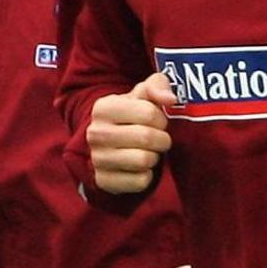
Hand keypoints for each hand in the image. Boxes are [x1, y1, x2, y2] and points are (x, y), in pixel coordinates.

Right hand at [86, 73, 174, 193]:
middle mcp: (96, 133)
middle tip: (160, 138)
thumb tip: (170, 99)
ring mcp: (97, 159)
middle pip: (147, 137)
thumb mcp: (141, 94)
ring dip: (154, 156)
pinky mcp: (104, 181)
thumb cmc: (130, 115)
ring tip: (149, 151)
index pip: (148, 113)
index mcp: (103, 108)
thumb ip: (157, 86)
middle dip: (162, 139)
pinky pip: (140, 181)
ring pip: (144, 161)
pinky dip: (147, 176)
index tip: (158, 121)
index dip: (161, 118)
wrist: (106, 145)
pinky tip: (141, 167)